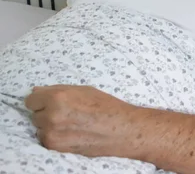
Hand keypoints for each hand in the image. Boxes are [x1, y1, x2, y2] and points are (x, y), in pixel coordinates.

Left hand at [25, 85, 139, 157]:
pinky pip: (46, 138)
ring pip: (40, 127)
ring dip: (50, 125)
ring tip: (71, 123)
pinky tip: (71, 132)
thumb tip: (37, 92)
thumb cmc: (106, 106)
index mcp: (58, 97)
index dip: (42, 100)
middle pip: (35, 114)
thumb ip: (58, 90)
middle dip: (47, 112)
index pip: (31, 100)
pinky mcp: (55, 146)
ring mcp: (51, 133)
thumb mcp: (83, 90)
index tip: (50, 102)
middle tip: (67, 112)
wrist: (121, 129)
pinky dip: (55, 136)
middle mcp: (51, 116)